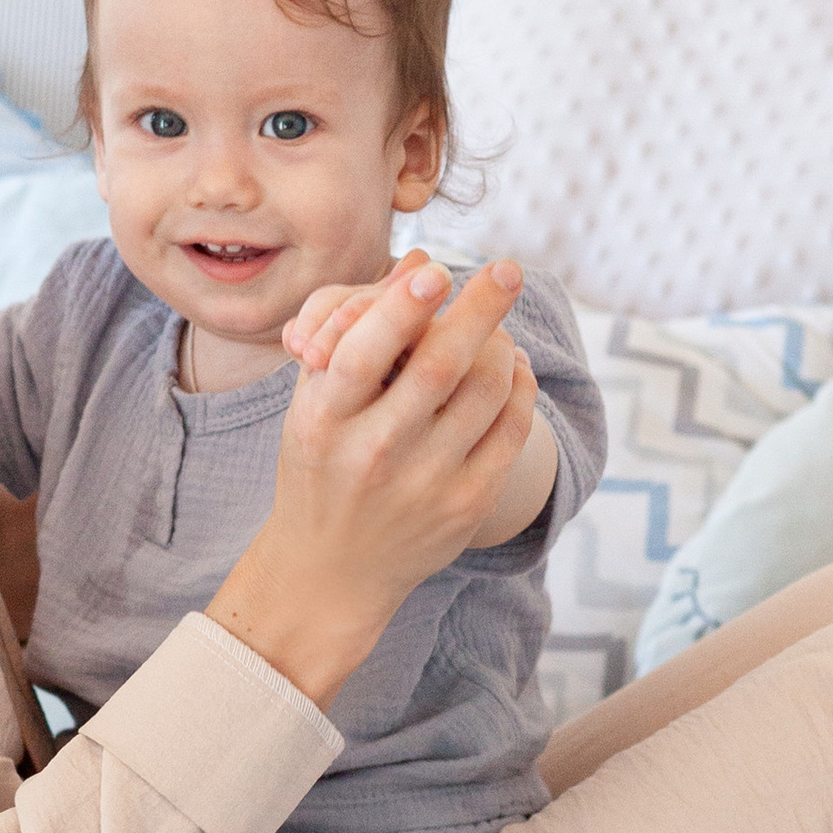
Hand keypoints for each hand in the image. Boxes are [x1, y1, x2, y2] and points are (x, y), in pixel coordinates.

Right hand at [208, 255, 538, 706]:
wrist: (331, 570)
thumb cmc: (320, 465)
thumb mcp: (313, 402)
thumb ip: (355, 332)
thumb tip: (417, 262)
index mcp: (323, 422)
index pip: (363, 354)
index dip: (400, 309)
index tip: (433, 270)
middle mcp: (372, 454)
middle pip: (438, 366)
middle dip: (479, 308)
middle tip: (506, 268)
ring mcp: (424, 484)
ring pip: (484, 393)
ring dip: (502, 344)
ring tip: (500, 325)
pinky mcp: (465, 506)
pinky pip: (510, 432)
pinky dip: (519, 388)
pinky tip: (513, 367)